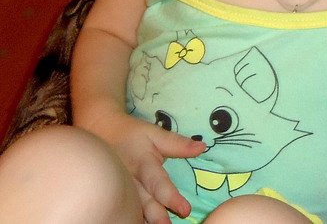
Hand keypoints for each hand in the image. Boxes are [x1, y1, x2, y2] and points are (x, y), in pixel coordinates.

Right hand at [84, 113, 205, 223]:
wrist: (101, 133)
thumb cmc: (133, 135)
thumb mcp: (155, 134)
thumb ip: (177, 143)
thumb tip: (202, 147)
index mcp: (143, 164)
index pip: (158, 183)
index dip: (171, 197)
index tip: (186, 210)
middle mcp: (130, 180)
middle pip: (144, 202)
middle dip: (156, 217)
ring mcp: (119, 189)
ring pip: (132, 209)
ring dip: (144, 220)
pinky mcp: (115, 195)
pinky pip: (124, 209)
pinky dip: (131, 217)